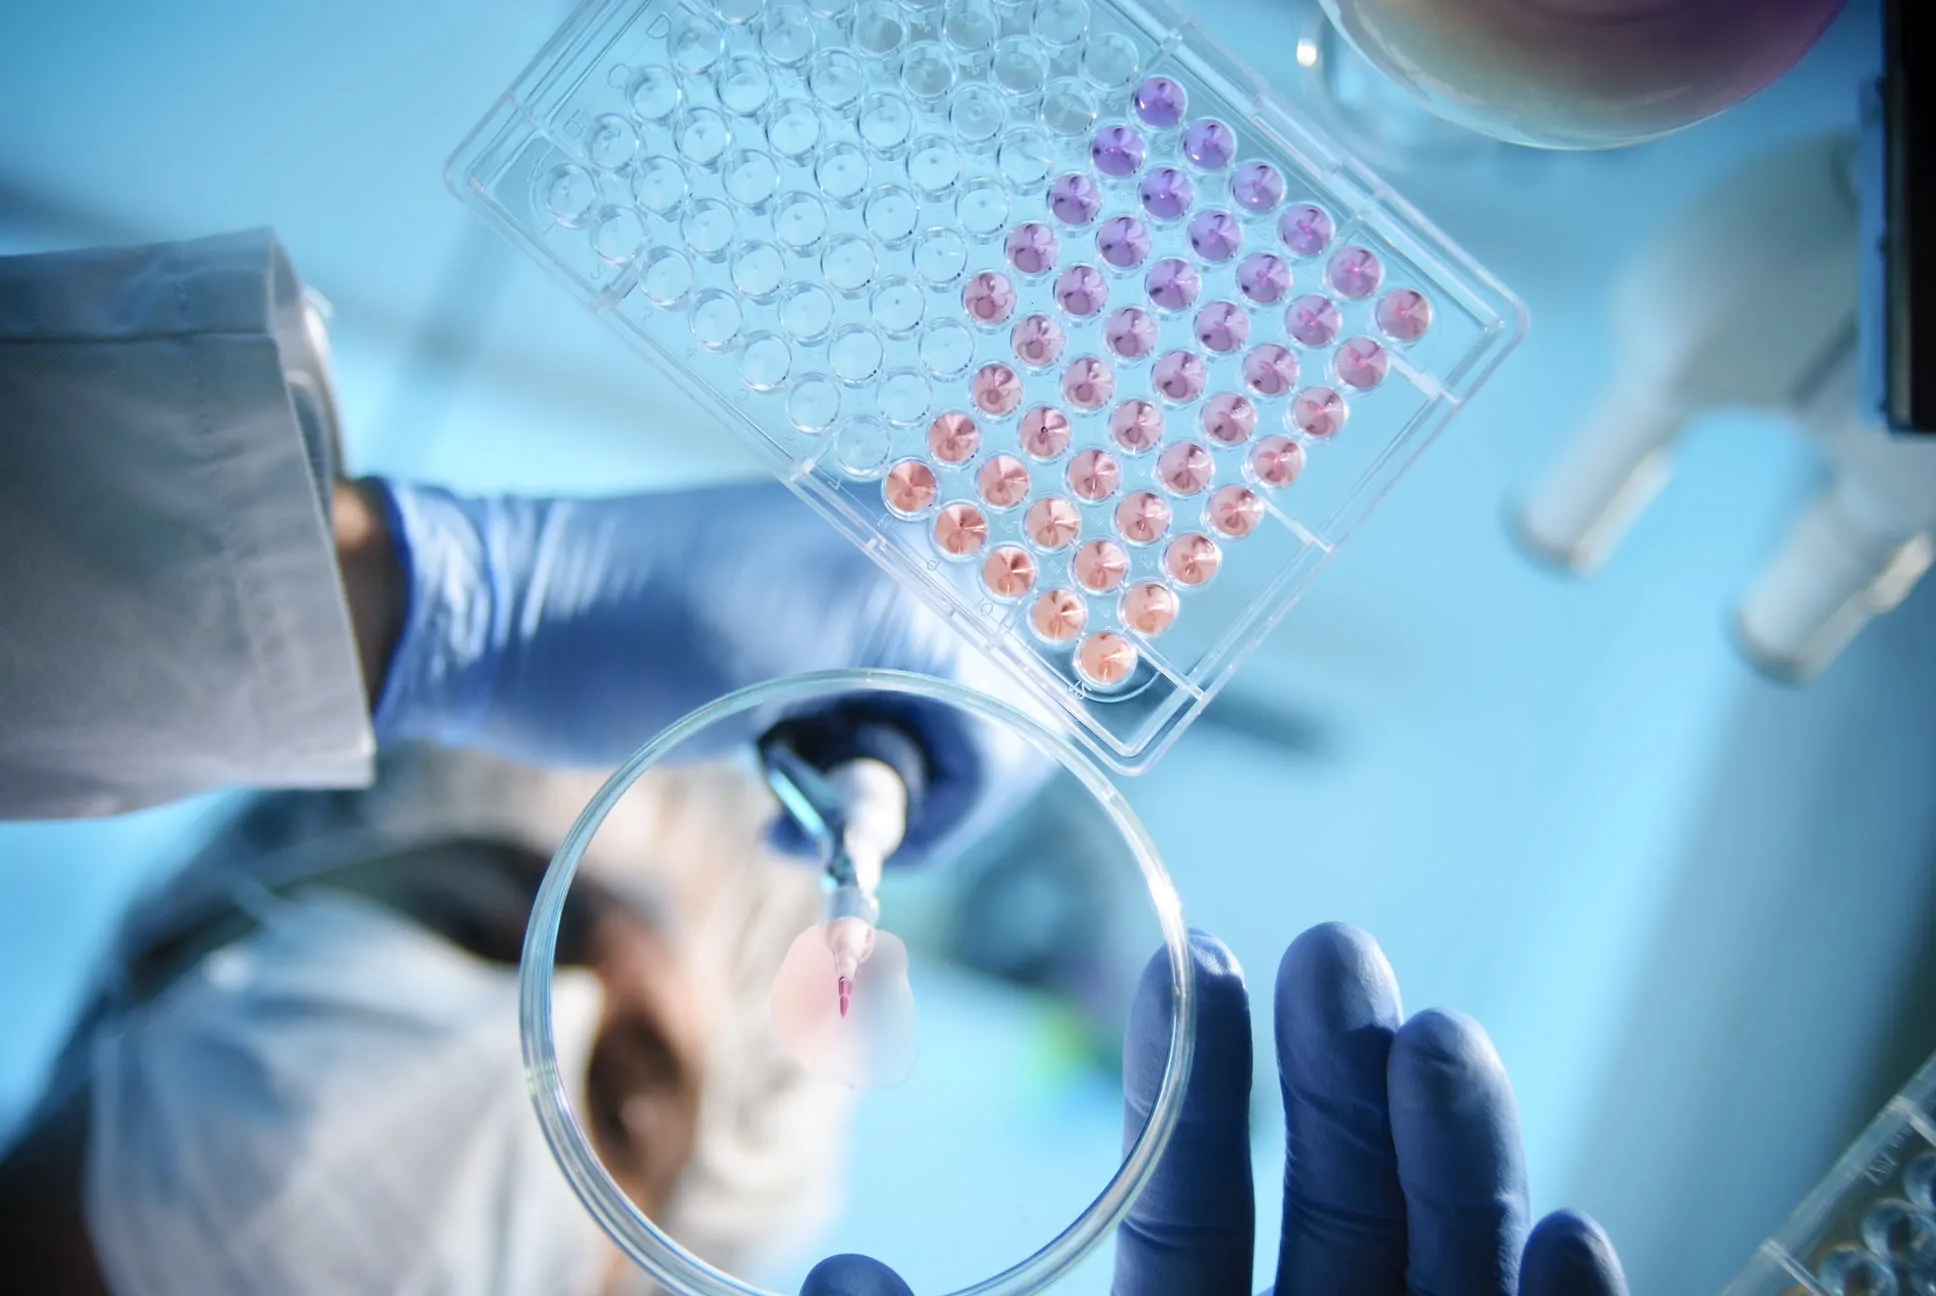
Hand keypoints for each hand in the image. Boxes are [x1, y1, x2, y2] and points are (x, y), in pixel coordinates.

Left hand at [366, 479, 1037, 854]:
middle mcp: (907, 550)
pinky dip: (849, 729)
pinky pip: (886, 673)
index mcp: (910, 567)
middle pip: (991, 703)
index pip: (1014, 715)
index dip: (965, 803)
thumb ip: (910, 711)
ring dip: (882, 761)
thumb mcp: (774, 701)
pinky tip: (778, 749)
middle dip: (927, 779)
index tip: (887, 847)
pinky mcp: (817, 590)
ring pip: (938, 699)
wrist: (500, 608)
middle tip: (835, 818)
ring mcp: (862, 564)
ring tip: (790, 788)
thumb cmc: (621, 658)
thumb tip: (998, 754)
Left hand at [798, 924, 1627, 1295]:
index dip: (1199, 1088)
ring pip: (1449, 1276)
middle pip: (1338, 1222)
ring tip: (1437, 1031)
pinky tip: (1571, 1221)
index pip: (1193, 1220)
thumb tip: (839, 1273)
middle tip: (1336, 943)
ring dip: (1460, 1157)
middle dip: (1342, 1083)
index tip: (1200, 956)